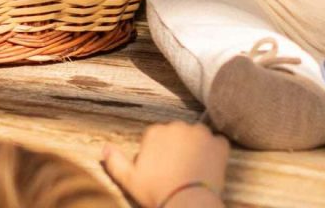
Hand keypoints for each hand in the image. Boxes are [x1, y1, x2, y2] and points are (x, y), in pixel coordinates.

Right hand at [102, 121, 228, 207]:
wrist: (187, 203)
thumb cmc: (155, 192)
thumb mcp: (129, 180)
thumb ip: (115, 161)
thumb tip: (104, 147)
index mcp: (156, 131)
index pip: (156, 138)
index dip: (156, 155)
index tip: (158, 171)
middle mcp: (179, 125)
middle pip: (177, 135)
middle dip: (176, 148)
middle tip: (175, 173)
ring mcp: (202, 132)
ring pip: (197, 138)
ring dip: (195, 149)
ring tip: (191, 172)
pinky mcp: (219, 142)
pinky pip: (217, 145)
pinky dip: (214, 154)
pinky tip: (207, 170)